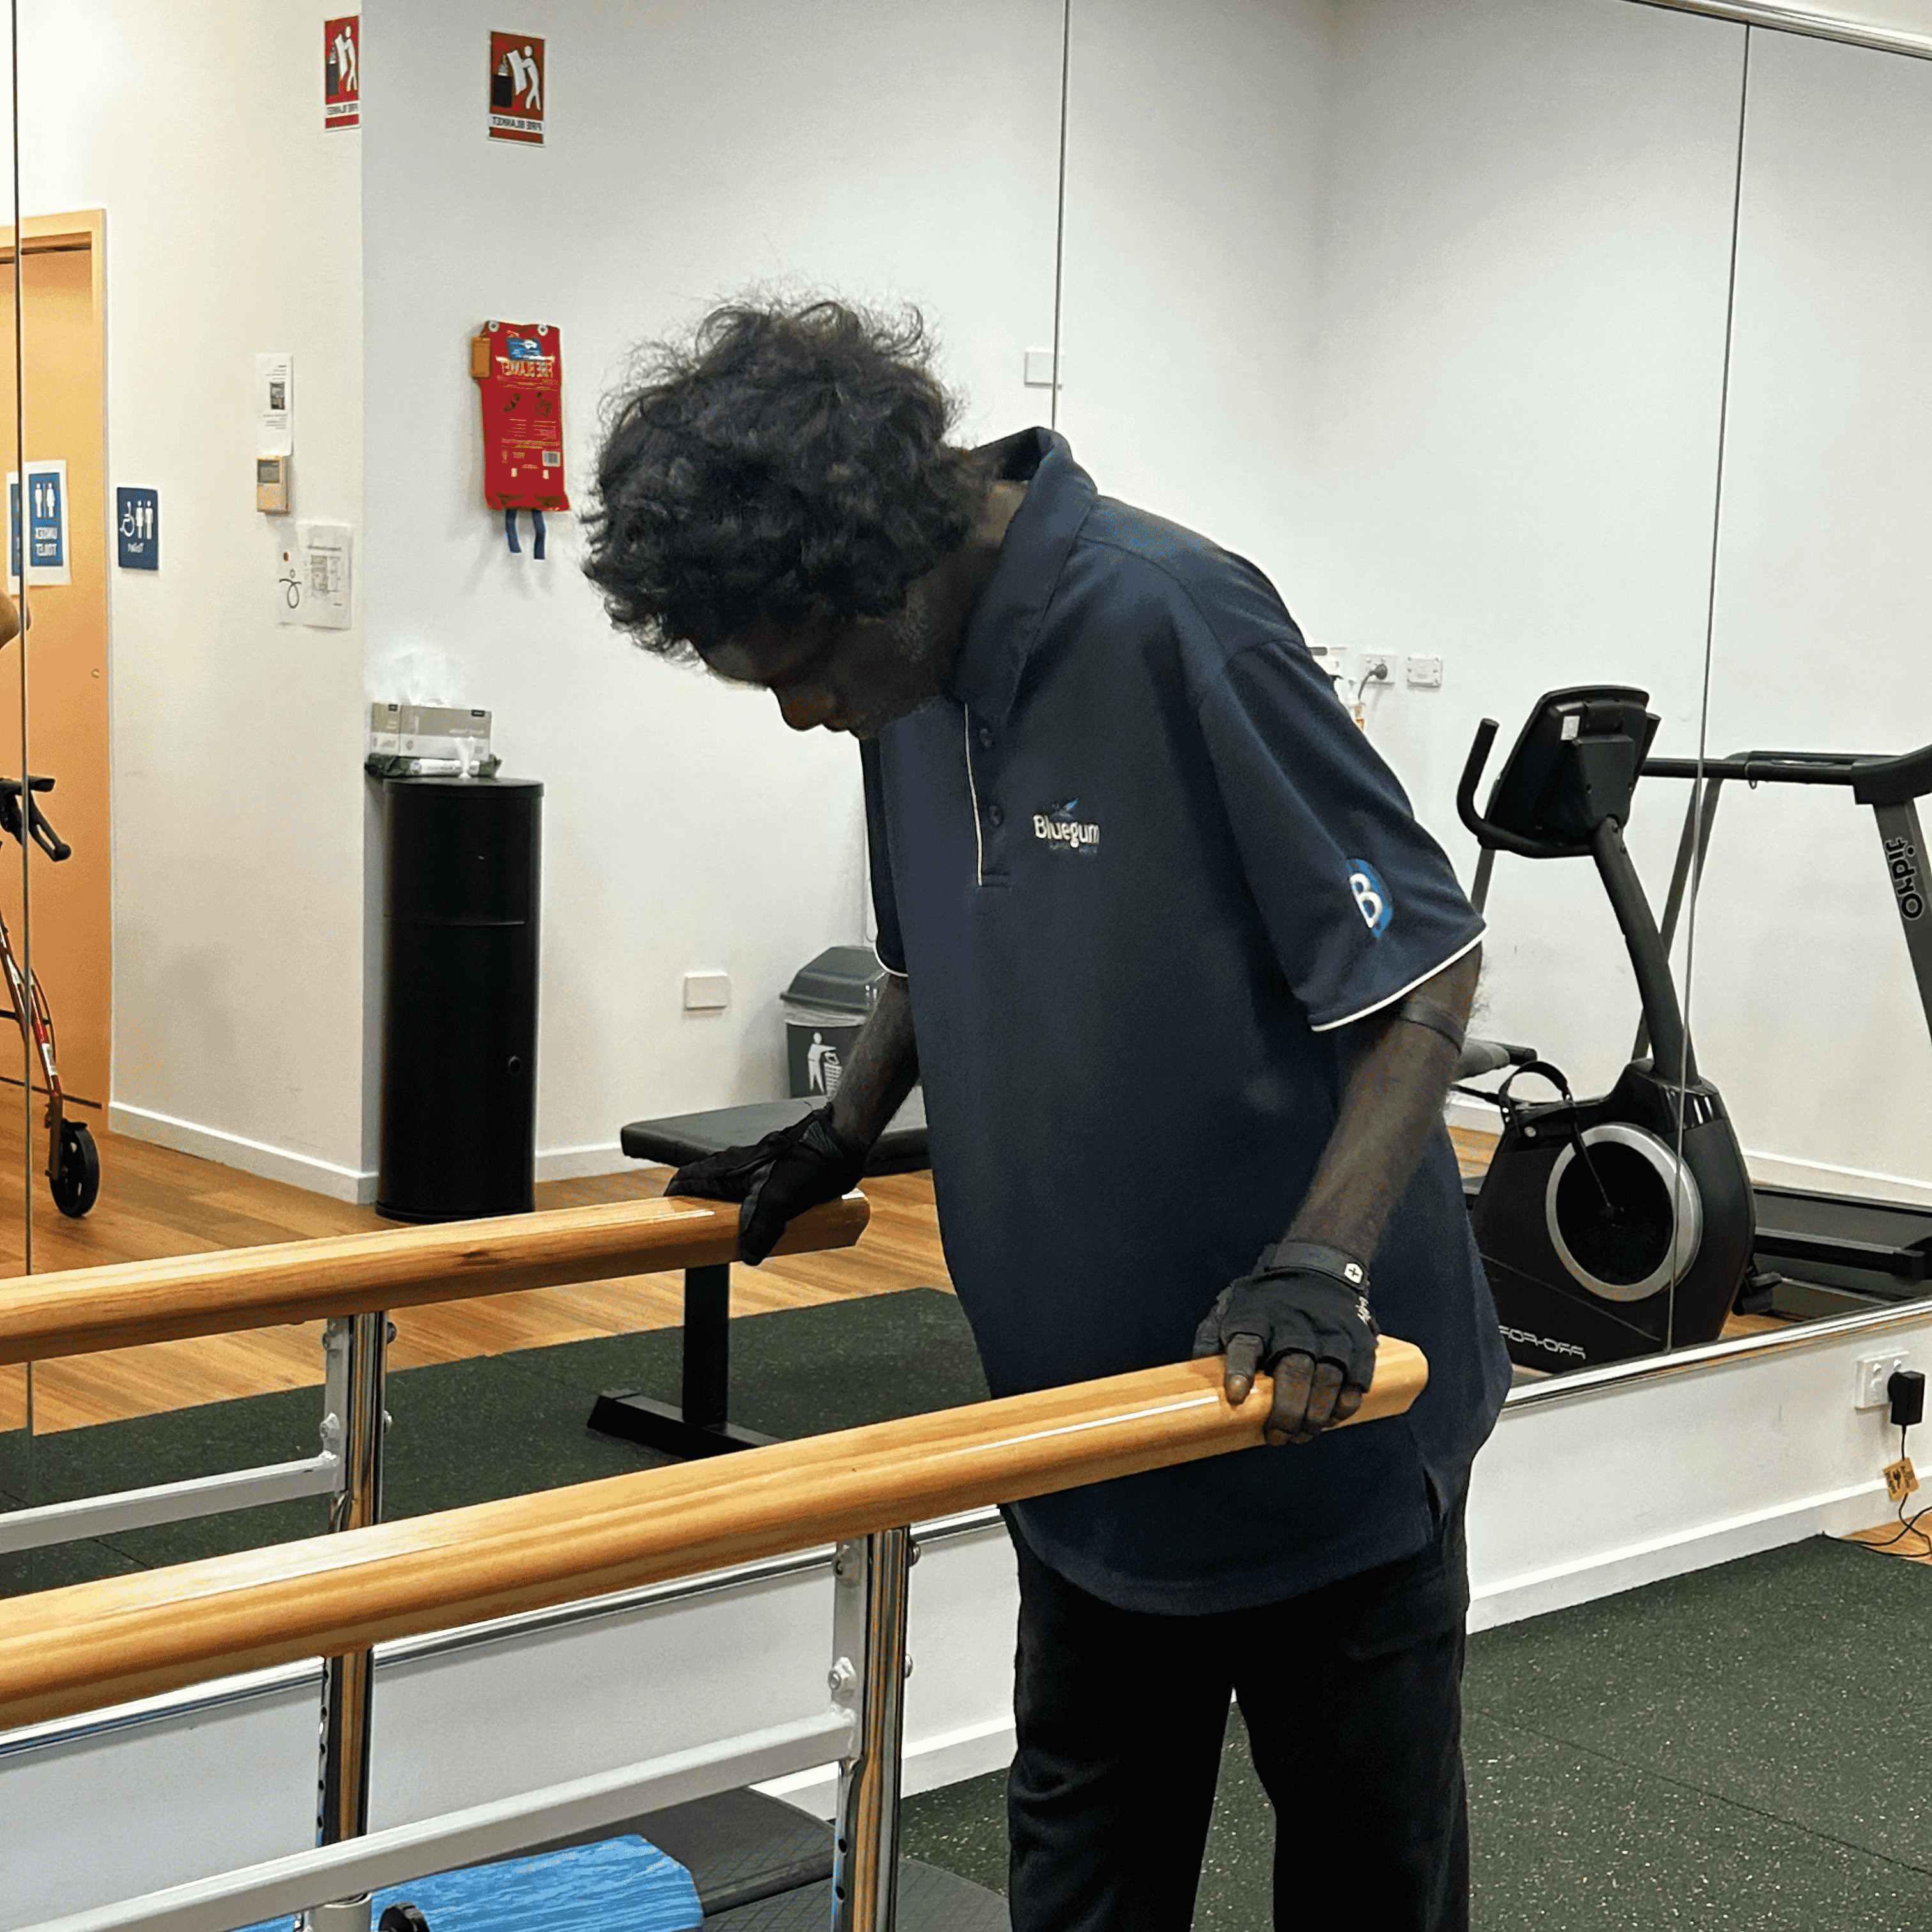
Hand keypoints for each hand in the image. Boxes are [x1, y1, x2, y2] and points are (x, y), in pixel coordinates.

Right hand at [662, 1105, 868, 1264]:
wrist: (840, 1147)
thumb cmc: (807, 1161)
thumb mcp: (777, 1201)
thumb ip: (759, 1231)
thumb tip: (749, 1256)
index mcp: (727, 1167)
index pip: (685, 1180)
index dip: (671, 1199)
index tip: (664, 1218)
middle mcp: (737, 1169)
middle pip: (707, 1195)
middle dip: (701, 1218)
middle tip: (700, 1241)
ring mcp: (757, 1175)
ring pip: (733, 1202)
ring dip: (731, 1222)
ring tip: (734, 1244)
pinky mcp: (776, 1183)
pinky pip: (756, 1205)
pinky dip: (754, 1222)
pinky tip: (766, 1236)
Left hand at [1191, 1255, 1377, 1445]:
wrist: (1317, 1265)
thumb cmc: (1264, 1300)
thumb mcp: (1229, 1306)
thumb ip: (1209, 1340)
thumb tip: (1194, 1376)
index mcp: (1256, 1317)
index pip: (1246, 1344)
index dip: (1240, 1371)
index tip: (1235, 1397)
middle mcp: (1294, 1324)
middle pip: (1294, 1371)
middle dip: (1286, 1410)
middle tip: (1276, 1435)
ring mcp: (1329, 1334)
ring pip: (1327, 1380)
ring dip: (1315, 1415)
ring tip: (1300, 1435)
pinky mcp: (1356, 1344)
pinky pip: (1354, 1384)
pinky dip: (1343, 1406)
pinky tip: (1329, 1419)